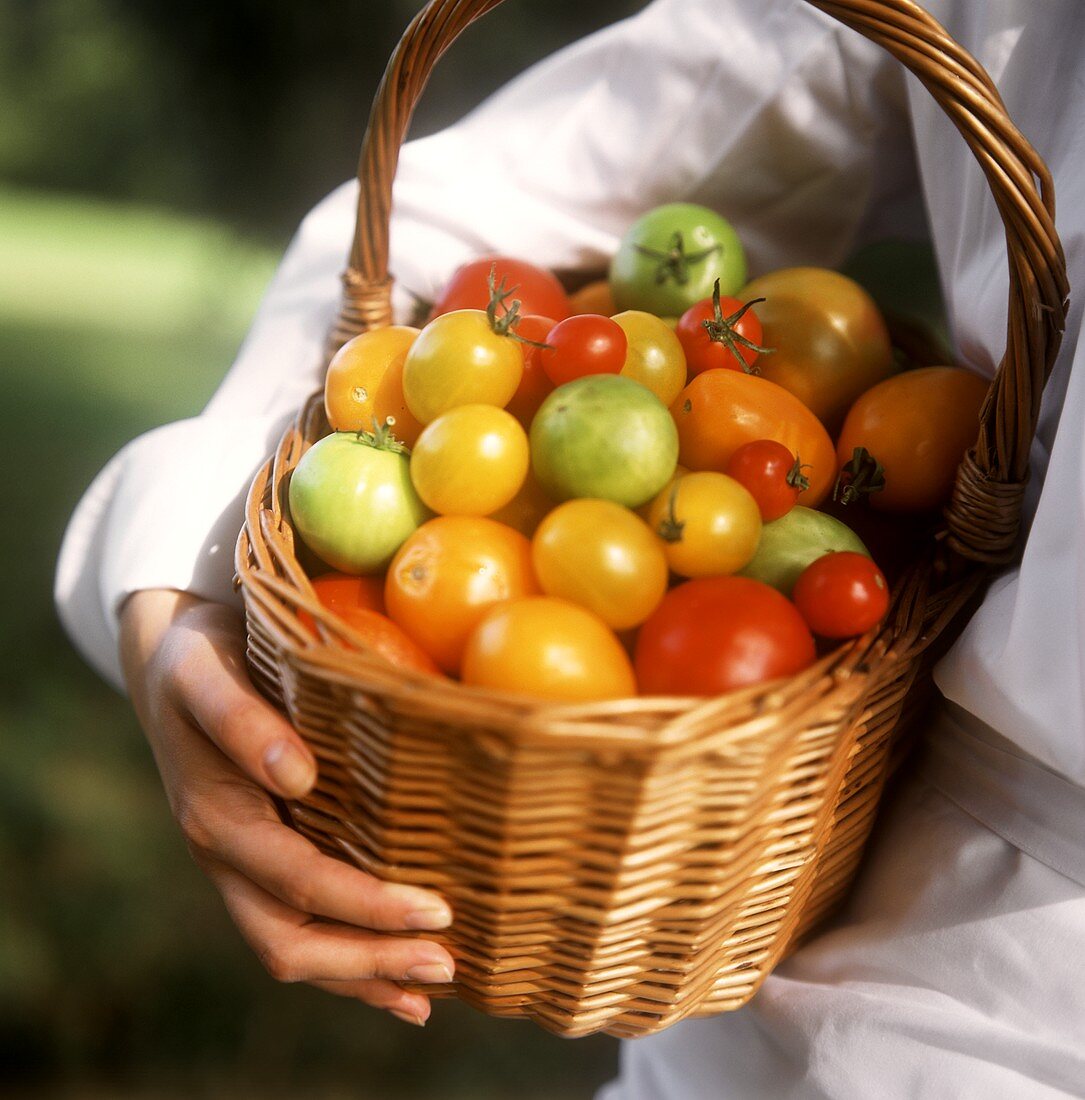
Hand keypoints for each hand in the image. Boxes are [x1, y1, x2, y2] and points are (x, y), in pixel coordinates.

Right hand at [119, 589, 453, 1025]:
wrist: (170, 661)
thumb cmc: (200, 660)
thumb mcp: (206, 673)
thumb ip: (240, 719)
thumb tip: (296, 777)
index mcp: (216, 817)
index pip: (298, 881)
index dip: (366, 905)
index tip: (435, 910)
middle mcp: (226, 856)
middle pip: (292, 940)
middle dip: (370, 960)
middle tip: (448, 963)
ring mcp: (241, 866)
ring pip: (294, 948)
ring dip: (365, 973)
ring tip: (437, 980)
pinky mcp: (261, 861)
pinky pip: (298, 928)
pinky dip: (348, 962)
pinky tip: (398, 981)